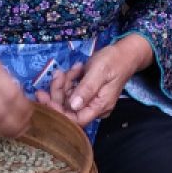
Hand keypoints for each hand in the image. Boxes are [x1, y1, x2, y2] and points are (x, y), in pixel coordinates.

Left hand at [38, 36, 152, 125]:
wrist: (125, 53)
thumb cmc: (114, 61)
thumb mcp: (99, 72)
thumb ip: (86, 89)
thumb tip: (72, 106)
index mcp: (99, 106)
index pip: (75, 119)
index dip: (58, 111)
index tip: (46, 97)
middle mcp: (94, 107)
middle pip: (68, 109)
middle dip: (58, 92)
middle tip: (56, 74)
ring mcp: (89, 100)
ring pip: (67, 98)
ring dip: (64, 83)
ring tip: (72, 68)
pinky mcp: (86, 93)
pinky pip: (71, 90)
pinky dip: (69, 79)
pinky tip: (76, 68)